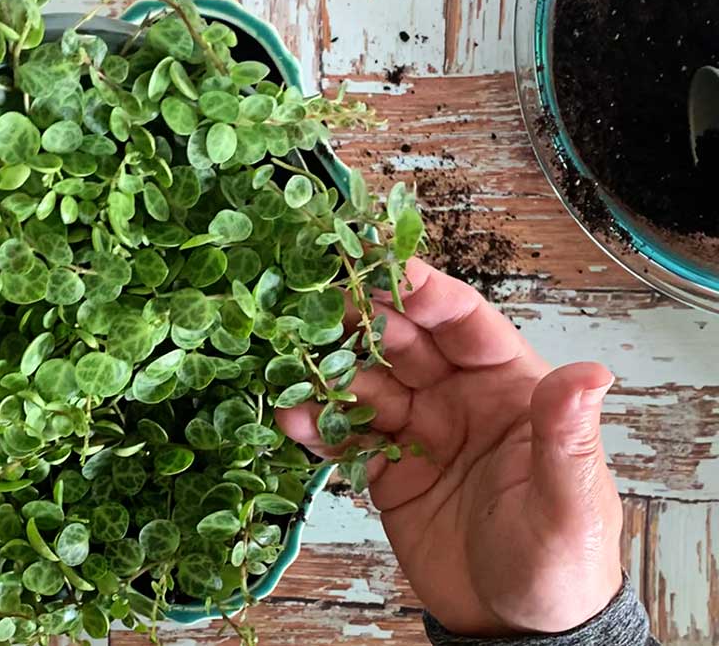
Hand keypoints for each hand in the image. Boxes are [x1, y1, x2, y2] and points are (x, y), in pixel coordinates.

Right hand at [276, 259, 623, 635]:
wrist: (513, 630)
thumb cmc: (561, 564)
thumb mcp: (569, 501)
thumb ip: (567, 435)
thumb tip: (590, 372)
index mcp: (511, 390)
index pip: (468, 326)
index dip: (430, 296)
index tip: (392, 273)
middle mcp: (460, 401)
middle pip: (406, 345)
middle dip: (367, 324)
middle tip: (326, 309)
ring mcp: (419, 435)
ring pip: (367, 384)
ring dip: (333, 372)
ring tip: (299, 368)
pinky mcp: (385, 472)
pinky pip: (346, 437)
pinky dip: (317, 425)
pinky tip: (293, 417)